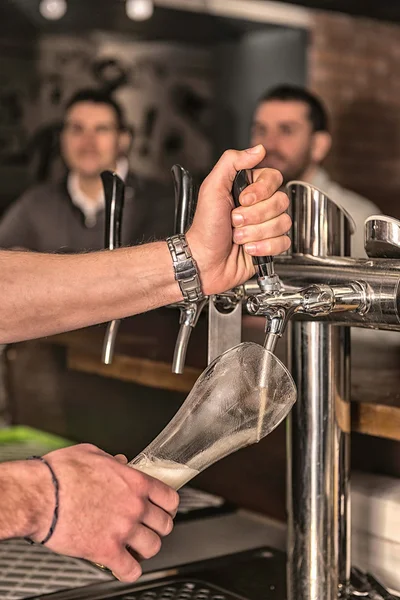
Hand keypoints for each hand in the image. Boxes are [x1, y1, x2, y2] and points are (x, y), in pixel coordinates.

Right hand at [31, 444, 178, 581]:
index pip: (170, 498)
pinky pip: (130, 570)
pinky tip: (124, 567)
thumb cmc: (60, 473)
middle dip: (158, 527)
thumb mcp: (92, 454)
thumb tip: (119, 462)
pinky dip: (129, 571)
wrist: (39, 495)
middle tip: (149, 527)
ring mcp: (122, 530)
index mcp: (134, 482)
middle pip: (165, 524)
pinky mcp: (105, 551)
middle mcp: (134, 506)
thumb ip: (112, 461)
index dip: (167, 506)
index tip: (163, 509)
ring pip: (153, 547)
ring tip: (137, 546)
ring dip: (146, 548)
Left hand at [186, 145, 290, 294]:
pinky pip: (284, 242)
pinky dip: (264, 247)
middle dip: (254, 215)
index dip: (261, 191)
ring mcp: (266, 226)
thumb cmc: (205, 228)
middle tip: (234, 221)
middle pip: (280, 201)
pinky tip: (248, 249)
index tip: (242, 200)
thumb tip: (258, 149)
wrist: (204, 261)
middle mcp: (260, 205)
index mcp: (248, 188)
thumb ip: (232, 162)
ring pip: (283, 223)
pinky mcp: (271, 245)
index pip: (274, 178)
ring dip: (256, 233)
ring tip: (237, 237)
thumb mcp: (212, 188)